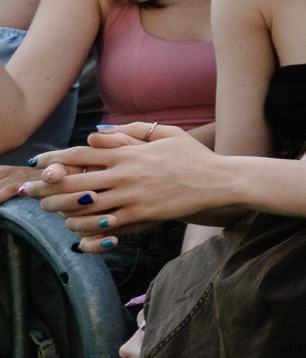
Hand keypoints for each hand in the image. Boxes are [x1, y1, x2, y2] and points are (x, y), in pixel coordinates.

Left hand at [27, 125, 219, 248]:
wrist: (218, 180)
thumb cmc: (193, 157)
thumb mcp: (167, 134)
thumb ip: (132, 130)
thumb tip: (98, 132)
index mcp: (129, 153)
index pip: (82, 154)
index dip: (54, 158)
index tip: (38, 163)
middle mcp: (126, 174)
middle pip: (74, 181)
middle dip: (49, 187)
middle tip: (34, 191)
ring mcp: (132, 196)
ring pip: (84, 205)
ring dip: (61, 209)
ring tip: (50, 210)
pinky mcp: (141, 215)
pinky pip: (104, 222)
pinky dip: (85, 226)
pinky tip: (75, 227)